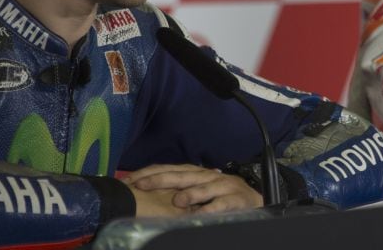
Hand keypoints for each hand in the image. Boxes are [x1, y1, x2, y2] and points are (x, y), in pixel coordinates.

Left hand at [123, 164, 262, 213]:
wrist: (252, 199)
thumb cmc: (219, 195)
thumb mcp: (197, 189)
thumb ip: (178, 188)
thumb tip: (146, 189)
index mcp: (194, 173)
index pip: (169, 169)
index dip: (149, 173)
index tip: (130, 180)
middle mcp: (205, 176)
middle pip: (181, 175)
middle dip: (160, 179)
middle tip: (141, 185)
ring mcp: (221, 186)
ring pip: (203, 188)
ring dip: (191, 193)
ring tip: (177, 200)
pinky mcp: (234, 199)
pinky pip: (221, 204)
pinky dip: (212, 208)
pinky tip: (202, 213)